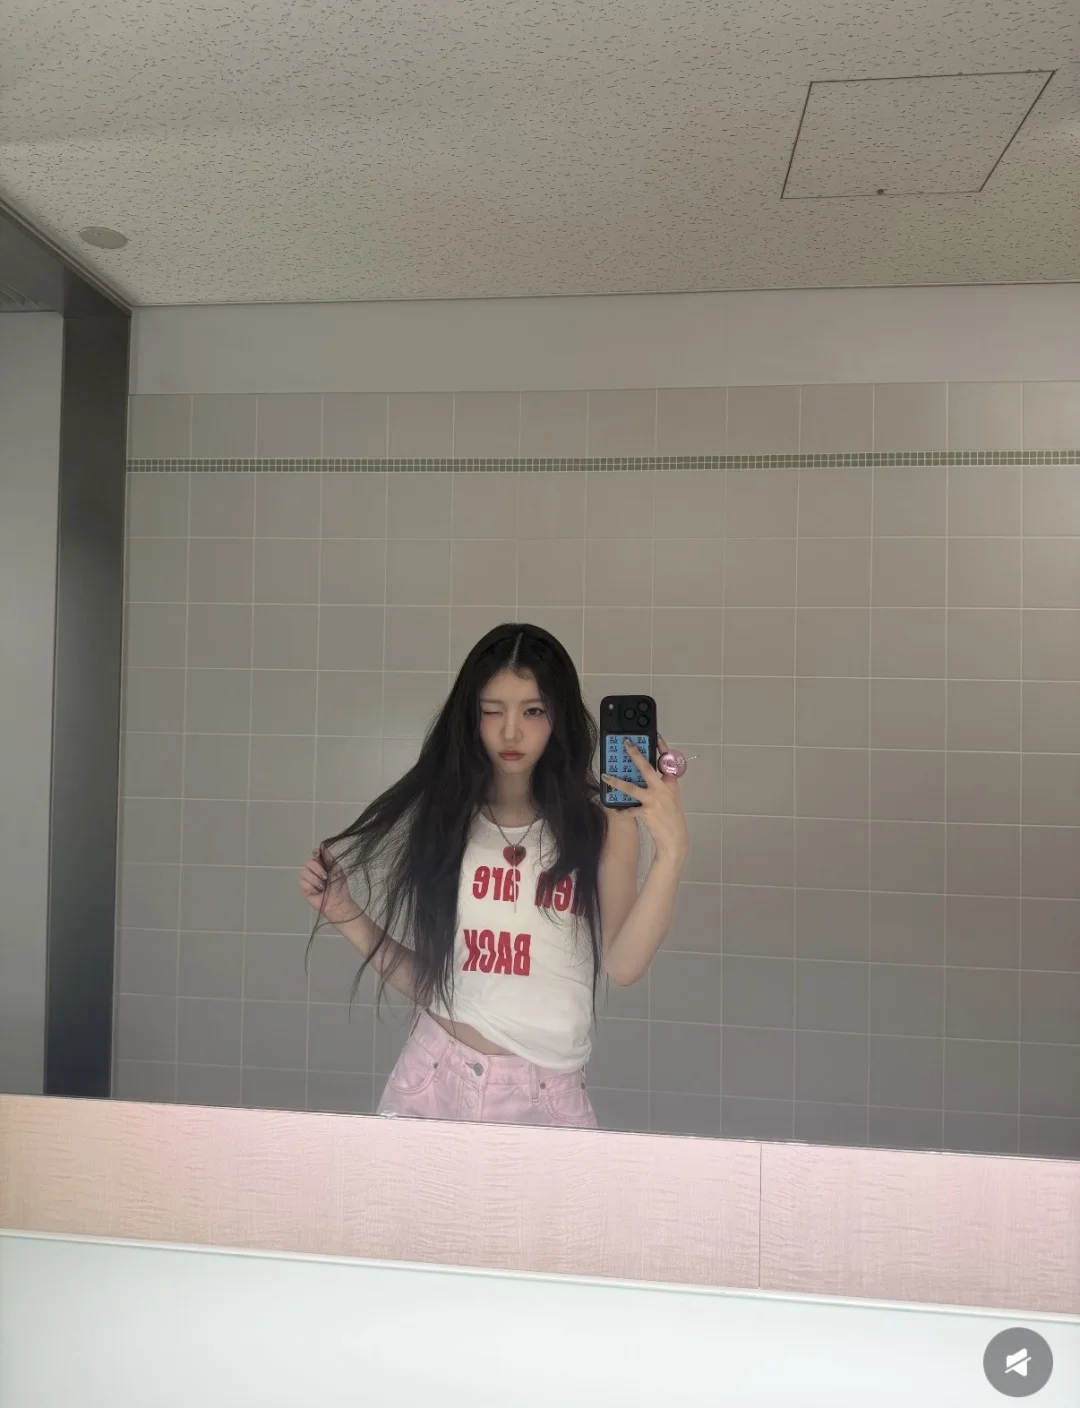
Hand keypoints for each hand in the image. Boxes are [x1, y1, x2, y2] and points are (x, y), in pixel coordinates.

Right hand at [299, 846, 362, 926]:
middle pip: (308, 862)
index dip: (315, 853)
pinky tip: (317, 892)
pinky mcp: (304, 889)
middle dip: (317, 868)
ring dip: (315, 879)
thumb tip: (323, 845)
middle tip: (325, 876)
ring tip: (323, 886)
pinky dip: (312, 887)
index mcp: (323, 865)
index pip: (315, 855)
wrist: (338, 902)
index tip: (318, 853)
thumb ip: (329, 858)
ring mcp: (308, 880)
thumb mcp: (337, 870)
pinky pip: (303, 882)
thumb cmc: (340, 887)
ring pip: (305, 872)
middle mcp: (314, 871)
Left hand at [601, 734, 689, 865]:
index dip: (661, 746)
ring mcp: (654, 800)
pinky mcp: (646, 812)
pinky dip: (620, 809)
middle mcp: (663, 789)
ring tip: (605, 777)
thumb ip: (662, 784)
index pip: (666, 760)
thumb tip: (647, 773)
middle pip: (647, 768)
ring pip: (631, 788)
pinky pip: (628, 809)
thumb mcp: (671, 796)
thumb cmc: (672, 816)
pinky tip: (614, 809)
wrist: (675, 838)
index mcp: (671, 783)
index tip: (654, 735)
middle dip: (635, 755)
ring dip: (616, 782)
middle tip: (626, 744)